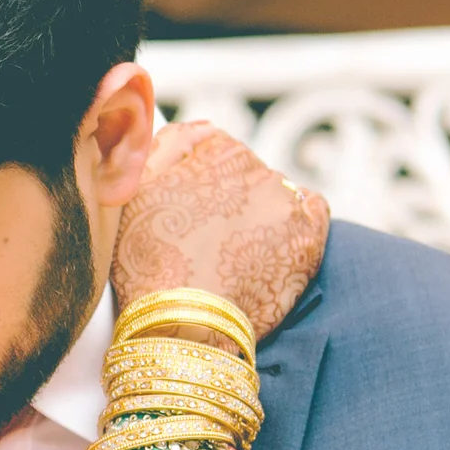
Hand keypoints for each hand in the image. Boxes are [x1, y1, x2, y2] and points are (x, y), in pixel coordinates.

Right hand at [110, 121, 330, 338]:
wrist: (181, 321)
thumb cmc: (149, 261)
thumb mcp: (135, 188)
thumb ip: (169, 143)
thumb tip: (206, 127)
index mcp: (216, 149)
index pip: (217, 151)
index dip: (203, 185)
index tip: (193, 215)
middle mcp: (256, 166)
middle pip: (248, 174)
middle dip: (233, 200)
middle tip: (212, 241)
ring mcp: (286, 202)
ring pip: (278, 194)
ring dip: (262, 214)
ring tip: (239, 253)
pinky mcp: (308, 238)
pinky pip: (315, 211)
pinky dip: (300, 223)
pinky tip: (277, 245)